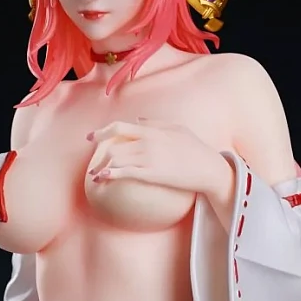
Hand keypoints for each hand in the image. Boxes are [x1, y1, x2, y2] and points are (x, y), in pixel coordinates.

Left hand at [86, 117, 232, 201]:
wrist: (208, 168)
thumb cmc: (196, 149)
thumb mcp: (178, 129)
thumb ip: (157, 124)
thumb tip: (138, 121)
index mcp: (152, 130)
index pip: (120, 127)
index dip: (102, 132)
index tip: (91, 138)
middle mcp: (148, 142)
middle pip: (114, 144)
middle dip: (99, 154)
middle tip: (92, 164)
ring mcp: (149, 158)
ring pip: (117, 159)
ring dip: (102, 168)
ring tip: (96, 176)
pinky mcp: (152, 173)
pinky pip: (126, 172)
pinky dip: (111, 174)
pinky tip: (103, 179)